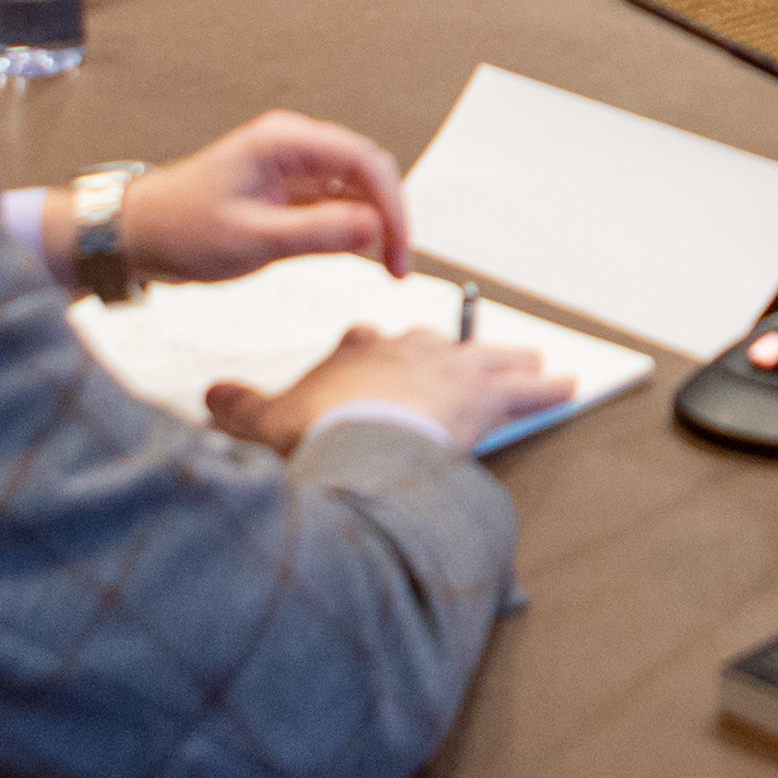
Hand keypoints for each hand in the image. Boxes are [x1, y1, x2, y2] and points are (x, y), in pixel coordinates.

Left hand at [116, 111, 411, 284]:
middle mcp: (293, 147)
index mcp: (284, 142)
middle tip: (398, 263)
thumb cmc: (179, 228)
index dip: (392, 205)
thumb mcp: (252, 238)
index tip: (399, 248)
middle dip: (390, 216)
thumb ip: (317, 233)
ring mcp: (293, 167)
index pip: (364, 161)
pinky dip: (354, 228)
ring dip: (375, 224)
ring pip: (357, 189)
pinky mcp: (289, 191)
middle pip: (367, 171)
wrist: (137, 234)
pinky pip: (337, 203)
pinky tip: (363, 255)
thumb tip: (373, 228)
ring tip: (386, 266)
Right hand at [202, 318, 562, 458]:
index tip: (374, 353)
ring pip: (490, 359)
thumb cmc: (319, 428)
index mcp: (359, 351)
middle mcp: (409, 349)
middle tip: (467, 358)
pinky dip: (550, 389)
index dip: (373, 351)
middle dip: (451, 352)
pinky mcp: (486, 397)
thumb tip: (208, 396)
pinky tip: (569, 385)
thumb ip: (239, 407)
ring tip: (534, 360)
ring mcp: (451, 369)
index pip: (367, 342)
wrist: (359, 436)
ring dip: (512, 362)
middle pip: (435, 344)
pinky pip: (529, 390)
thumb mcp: (265, 419)